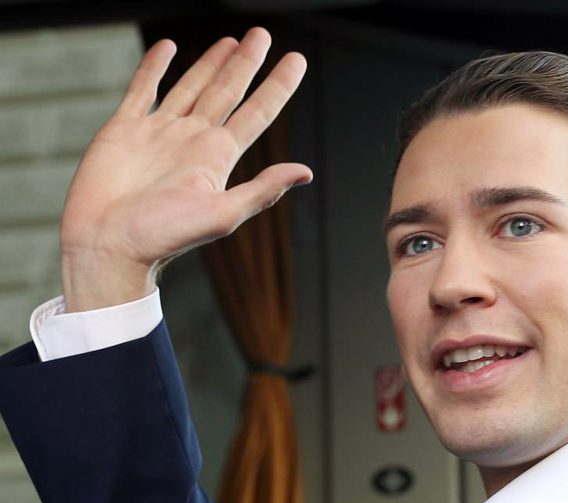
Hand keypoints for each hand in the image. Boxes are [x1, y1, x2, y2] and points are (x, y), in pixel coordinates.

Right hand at [60, 28, 312, 311]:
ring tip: (230, 41)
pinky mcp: (125, 129)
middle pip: (227, 91)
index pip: (257, 113)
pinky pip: (143, 89)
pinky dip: (154, 67)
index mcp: (218, 157)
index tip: (296, 60)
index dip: (277, 86)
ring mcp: (159, 132)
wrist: (106, 245)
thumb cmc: (162, 238)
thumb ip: (262, 190)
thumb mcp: (222, 214)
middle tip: (261, 35)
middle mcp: (193, 140)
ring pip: (191, 86)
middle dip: (245, 63)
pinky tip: (168, 48)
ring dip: (210, 63)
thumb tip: (305, 172)